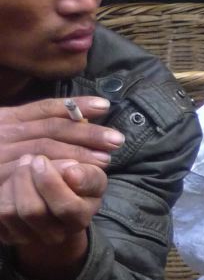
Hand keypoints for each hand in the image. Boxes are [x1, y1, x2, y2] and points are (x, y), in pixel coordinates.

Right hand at [0, 96, 124, 167]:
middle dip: (86, 133)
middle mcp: (1, 131)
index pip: (44, 108)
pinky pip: (31, 173)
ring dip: (77, 154)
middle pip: (50, 129)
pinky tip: (76, 174)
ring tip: (105, 159)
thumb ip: (30, 126)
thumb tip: (76, 119)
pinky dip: (55, 171)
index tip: (105, 105)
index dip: (76, 106)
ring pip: (43, 150)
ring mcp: (0, 153)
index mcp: (5, 118)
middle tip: (116, 139)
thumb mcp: (6, 132)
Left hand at [0, 154, 106, 246]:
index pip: (66, 207)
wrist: (58, 201)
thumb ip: (89, 175)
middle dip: (25, 178)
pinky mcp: (8, 235)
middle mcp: (55, 235)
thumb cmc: (76, 185)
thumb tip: (72, 174)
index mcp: (79, 220)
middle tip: (28, 159)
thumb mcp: (91, 177)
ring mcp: (29, 237)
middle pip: (33, 211)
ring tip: (21, 168)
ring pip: (9, 212)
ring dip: (11, 183)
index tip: (41, 160)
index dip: (51, 182)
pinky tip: (11, 181)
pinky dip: (0, 191)